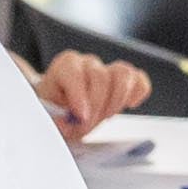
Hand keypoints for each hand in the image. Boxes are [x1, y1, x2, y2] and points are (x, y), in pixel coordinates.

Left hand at [36, 52, 153, 141]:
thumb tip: (67, 122)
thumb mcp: (48, 116)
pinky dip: (138, 92)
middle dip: (96, 106)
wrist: (63, 110)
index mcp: (65, 66)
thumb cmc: (56, 111)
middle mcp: (87, 62)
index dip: (79, 95)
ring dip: (117, 100)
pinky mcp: (126, 78)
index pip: (74, 73)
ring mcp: (108, 68)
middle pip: (101, 77)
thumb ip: (56, 118)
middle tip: (88, 126)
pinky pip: (139, 79)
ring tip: (106, 116)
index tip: (81, 116)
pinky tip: (129, 105)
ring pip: (123, 74)